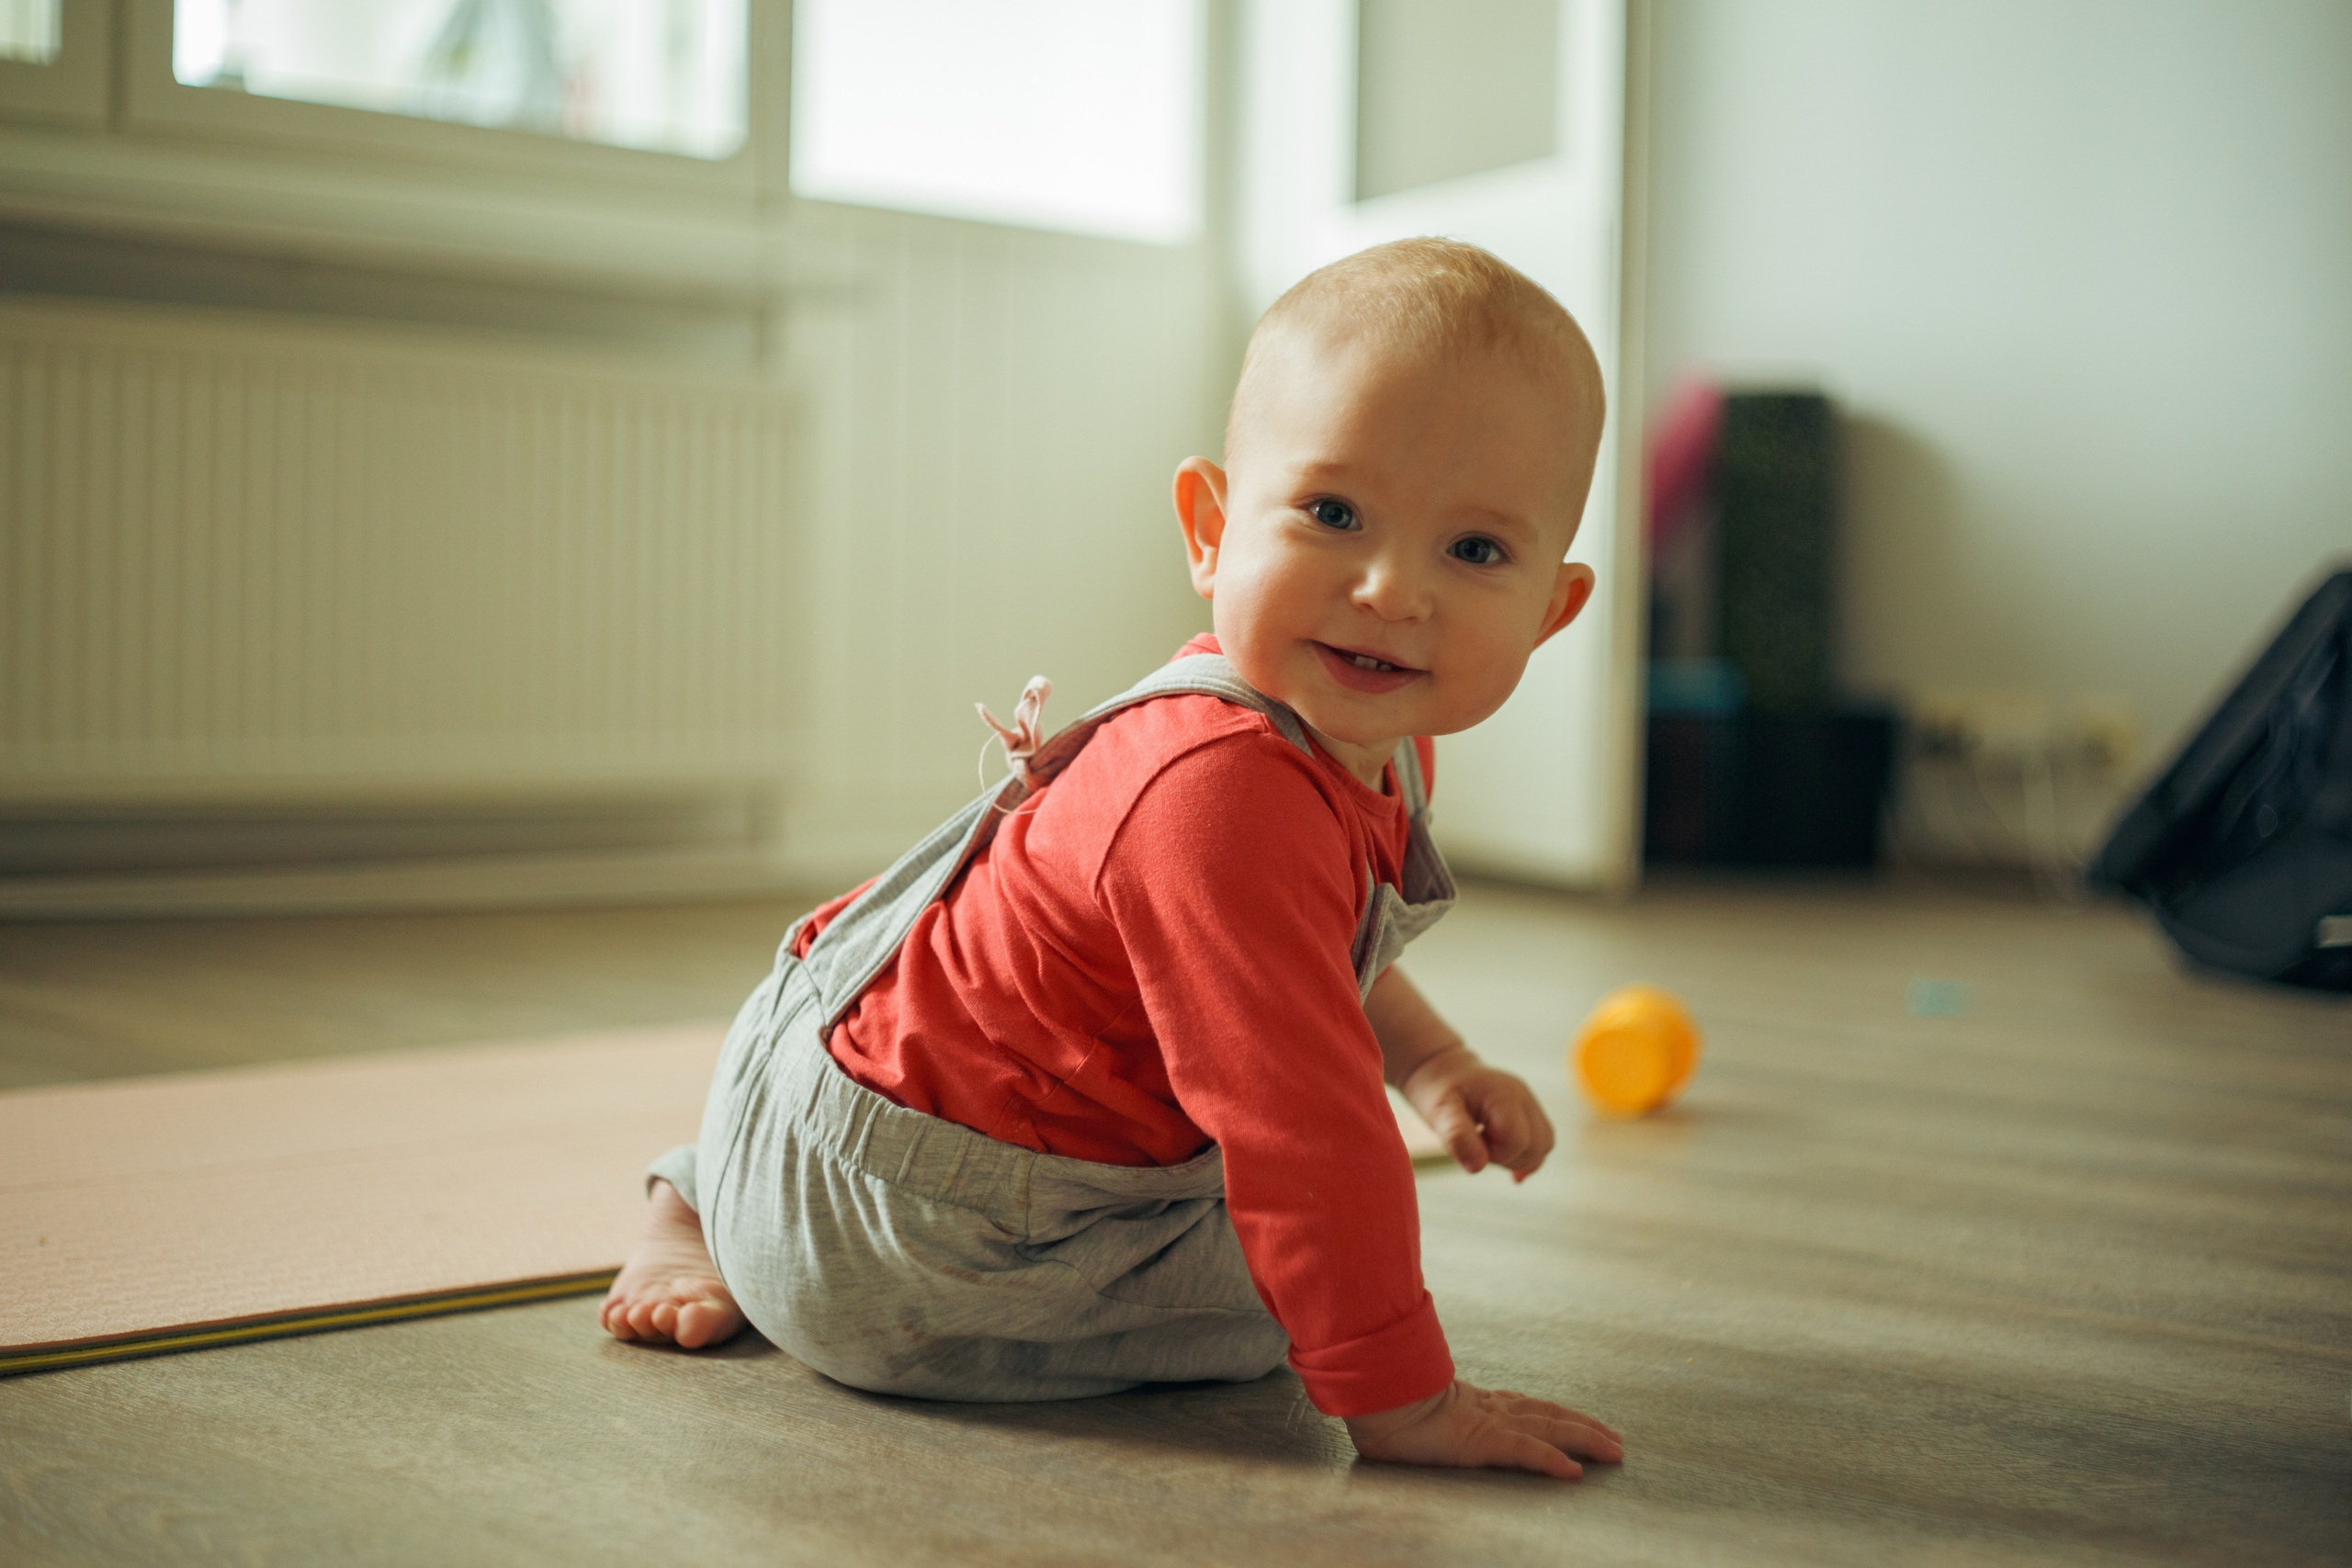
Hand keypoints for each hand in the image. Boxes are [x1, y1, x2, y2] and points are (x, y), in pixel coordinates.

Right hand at [1346, 1379, 1622, 1479]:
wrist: (1372, 1397)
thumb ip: (1436, 1414)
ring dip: (1585, 1438)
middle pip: (1550, 1415)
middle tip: (1617, 1441)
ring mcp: (1487, 1422)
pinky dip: (1552, 1458)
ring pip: (1549, 1428)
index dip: (1563, 1415)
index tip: (1589, 1424)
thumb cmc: (1386, 1405)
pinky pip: (1524, 1451)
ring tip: (1613, 1451)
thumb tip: (1434, 1419)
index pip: (1531, 1407)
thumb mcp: (1419, 1412)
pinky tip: (1575, 1469)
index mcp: (1476, 1403)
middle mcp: (1490, 1408)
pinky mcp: (1480, 1439)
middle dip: (1586, 1427)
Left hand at [1401, 1046, 1555, 1179]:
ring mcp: (1530, 1102)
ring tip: (1488, 1146)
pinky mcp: (1529, 1111)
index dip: (1494, 1154)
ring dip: (1517, 1158)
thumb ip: (1457, 1137)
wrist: (1443, 1071)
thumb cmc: (1438, 1091)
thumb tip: (1478, 1167)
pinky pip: (1543, 1140)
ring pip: (1543, 1145)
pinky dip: (1528, 1156)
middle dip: (1506, 1158)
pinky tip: (1510, 1167)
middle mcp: (1523, 1097)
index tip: (1472, 1143)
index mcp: (1503, 1096)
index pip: (1516, 1141)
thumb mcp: (1438, 1113)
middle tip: (1478, 1144)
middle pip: (1535, 1147)